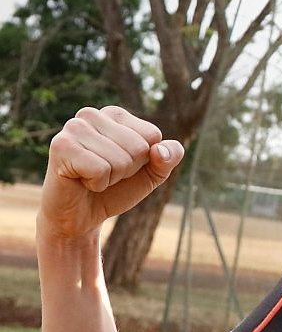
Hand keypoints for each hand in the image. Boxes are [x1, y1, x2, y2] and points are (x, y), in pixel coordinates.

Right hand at [39, 106, 183, 242]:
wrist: (79, 218)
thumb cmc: (115, 190)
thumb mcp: (153, 173)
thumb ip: (169, 157)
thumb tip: (160, 151)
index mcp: (114, 114)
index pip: (153, 136)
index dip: (142, 160)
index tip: (120, 165)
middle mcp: (92, 115)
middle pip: (139, 147)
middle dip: (126, 170)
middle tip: (103, 174)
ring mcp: (74, 128)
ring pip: (121, 160)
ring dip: (111, 178)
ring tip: (90, 177)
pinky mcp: (61, 146)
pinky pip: (101, 169)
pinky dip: (97, 183)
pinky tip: (80, 181)